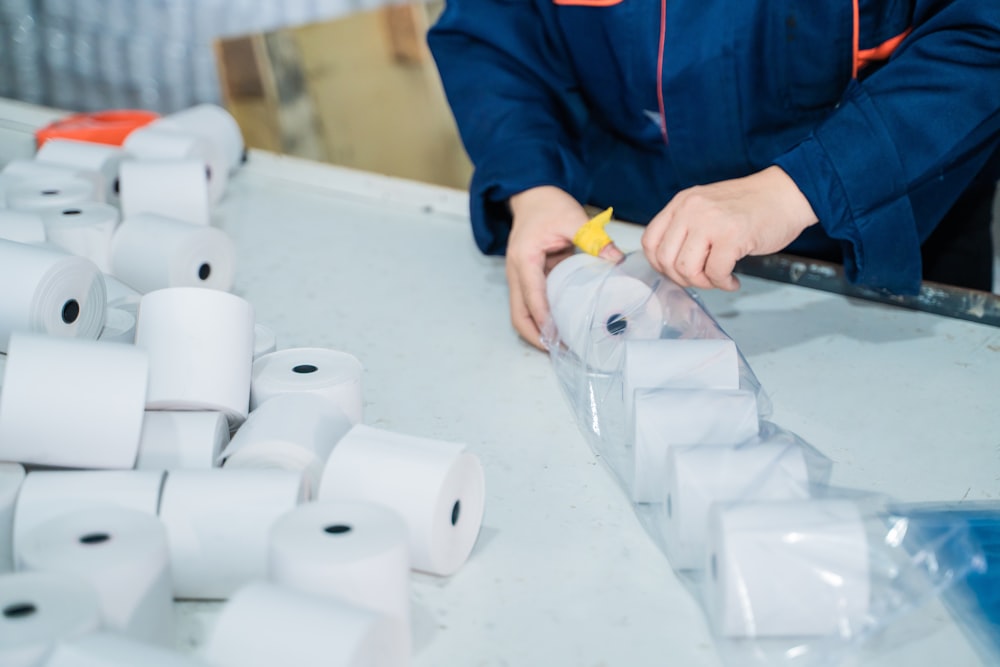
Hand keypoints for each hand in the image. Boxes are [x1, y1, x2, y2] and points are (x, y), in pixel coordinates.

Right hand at [507, 186, 623, 348]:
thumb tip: (616, 260)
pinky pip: (530, 304)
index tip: (559, 336)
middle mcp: (516, 271)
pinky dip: (542, 319)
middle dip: (536, 335)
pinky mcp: (527, 278)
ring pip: (521, 313)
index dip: (545, 319)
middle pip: (518, 314)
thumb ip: (593, 239)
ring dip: (538, 330)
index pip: (532, 296)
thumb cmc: (549, 205)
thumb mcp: (573, 218)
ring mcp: (519, 276)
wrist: (532, 194)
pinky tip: (561, 326)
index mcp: (524, 258)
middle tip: (561, 349)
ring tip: (562, 344)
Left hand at [641, 166, 817, 289]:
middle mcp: (691, 209)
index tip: (676, 271)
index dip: (659, 264)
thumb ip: (686, 227)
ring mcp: (710, 222)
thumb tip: (670, 264)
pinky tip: (732, 279)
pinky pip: (715, 273)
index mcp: (682, 202)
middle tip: (702, 278)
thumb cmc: (751, 205)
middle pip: (665, 259)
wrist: (787, 194)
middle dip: (682, 278)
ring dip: (703, 282)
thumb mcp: (707, 206)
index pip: (650, 241)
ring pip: (686, 269)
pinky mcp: (732, 236)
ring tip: (718, 278)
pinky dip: (723, 283)